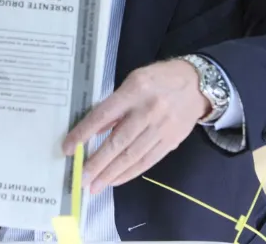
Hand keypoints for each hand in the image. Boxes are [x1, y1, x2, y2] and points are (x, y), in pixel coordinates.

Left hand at [62, 59, 210, 193]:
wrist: (197, 84)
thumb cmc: (158, 79)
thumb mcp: (132, 81)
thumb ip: (114, 104)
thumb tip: (93, 130)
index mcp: (134, 91)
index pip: (103, 116)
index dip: (84, 134)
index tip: (68, 149)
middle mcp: (148, 111)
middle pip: (118, 142)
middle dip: (97, 163)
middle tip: (81, 179)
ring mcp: (162, 128)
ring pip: (132, 156)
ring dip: (111, 173)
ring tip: (94, 186)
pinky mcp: (171, 142)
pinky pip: (147, 161)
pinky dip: (130, 173)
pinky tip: (115, 180)